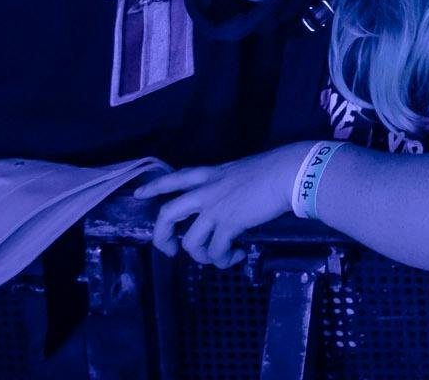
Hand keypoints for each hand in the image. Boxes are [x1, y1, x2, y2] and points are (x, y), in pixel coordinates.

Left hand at [142, 145, 309, 268]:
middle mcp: (206, 191)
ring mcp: (215, 208)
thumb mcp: (241, 171)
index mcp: (210, 175)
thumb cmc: (274, 168)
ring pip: (191, 242)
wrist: (289, 173)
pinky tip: (237, 256)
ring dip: (203, 257)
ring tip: (220, 258)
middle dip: (162, 237)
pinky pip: (216, 252)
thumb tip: (229, 209)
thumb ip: (227, 186)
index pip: (175, 178)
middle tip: (169, 251)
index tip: (139, 195)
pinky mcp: (229, 224)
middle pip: (168, 213)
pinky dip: (225, 259)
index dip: (155, 186)